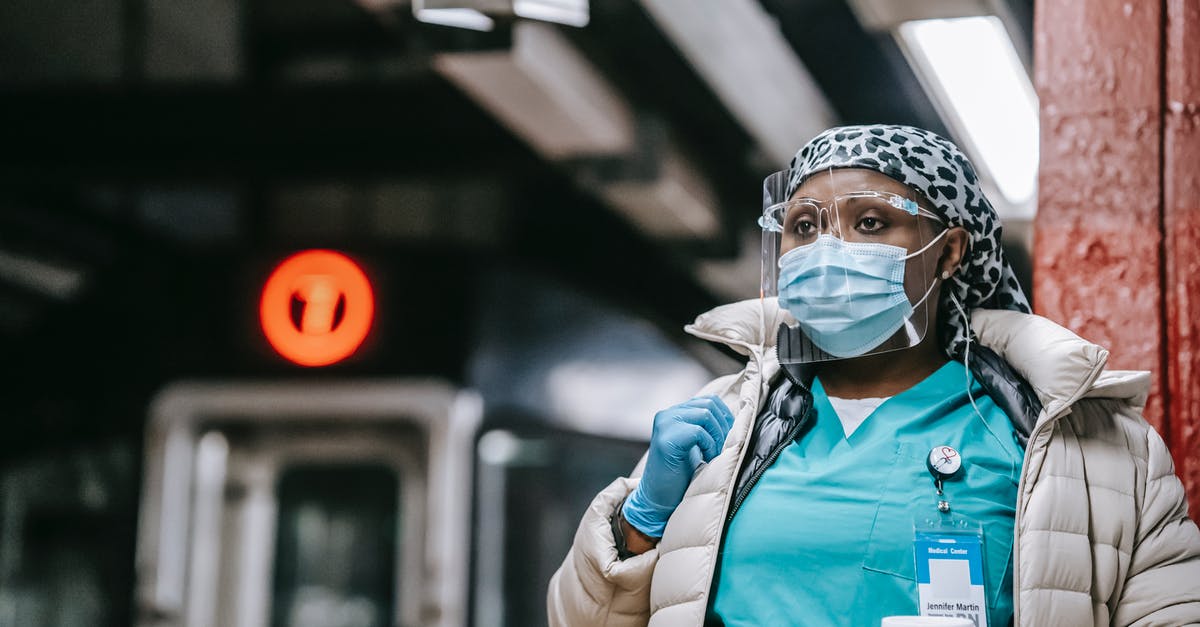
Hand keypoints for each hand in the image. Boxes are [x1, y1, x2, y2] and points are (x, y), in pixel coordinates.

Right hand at [622, 395, 734, 537]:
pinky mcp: (666, 439)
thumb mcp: (696, 445)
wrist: (659, 499)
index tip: (728, 438)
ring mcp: (664, 425)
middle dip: (723, 427)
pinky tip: (705, 460)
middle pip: (710, 404)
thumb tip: (738, 417)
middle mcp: (667, 414)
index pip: (709, 400)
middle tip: (721, 449)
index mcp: (675, 413)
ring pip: (705, 414)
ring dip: (717, 436)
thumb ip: (706, 428)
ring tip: (712, 455)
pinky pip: (698, 431)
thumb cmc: (681, 475)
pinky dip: (709, 446)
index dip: (725, 417)